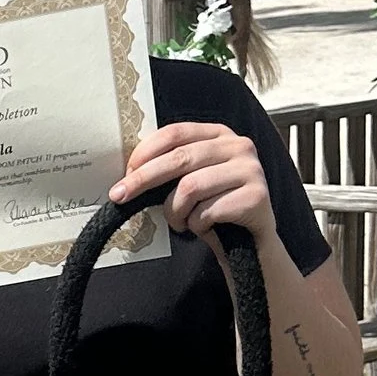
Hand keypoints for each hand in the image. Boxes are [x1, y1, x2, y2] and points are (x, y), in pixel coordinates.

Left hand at [112, 122, 278, 247]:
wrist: (250, 242)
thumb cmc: (213, 209)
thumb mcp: (191, 180)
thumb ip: (171, 168)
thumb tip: (129, 173)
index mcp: (219, 134)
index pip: (175, 133)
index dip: (145, 152)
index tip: (125, 172)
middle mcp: (238, 146)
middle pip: (179, 158)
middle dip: (143, 179)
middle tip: (120, 196)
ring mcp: (250, 169)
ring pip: (190, 187)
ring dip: (175, 211)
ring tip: (179, 222)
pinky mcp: (257, 196)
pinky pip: (207, 212)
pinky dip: (195, 225)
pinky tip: (202, 228)